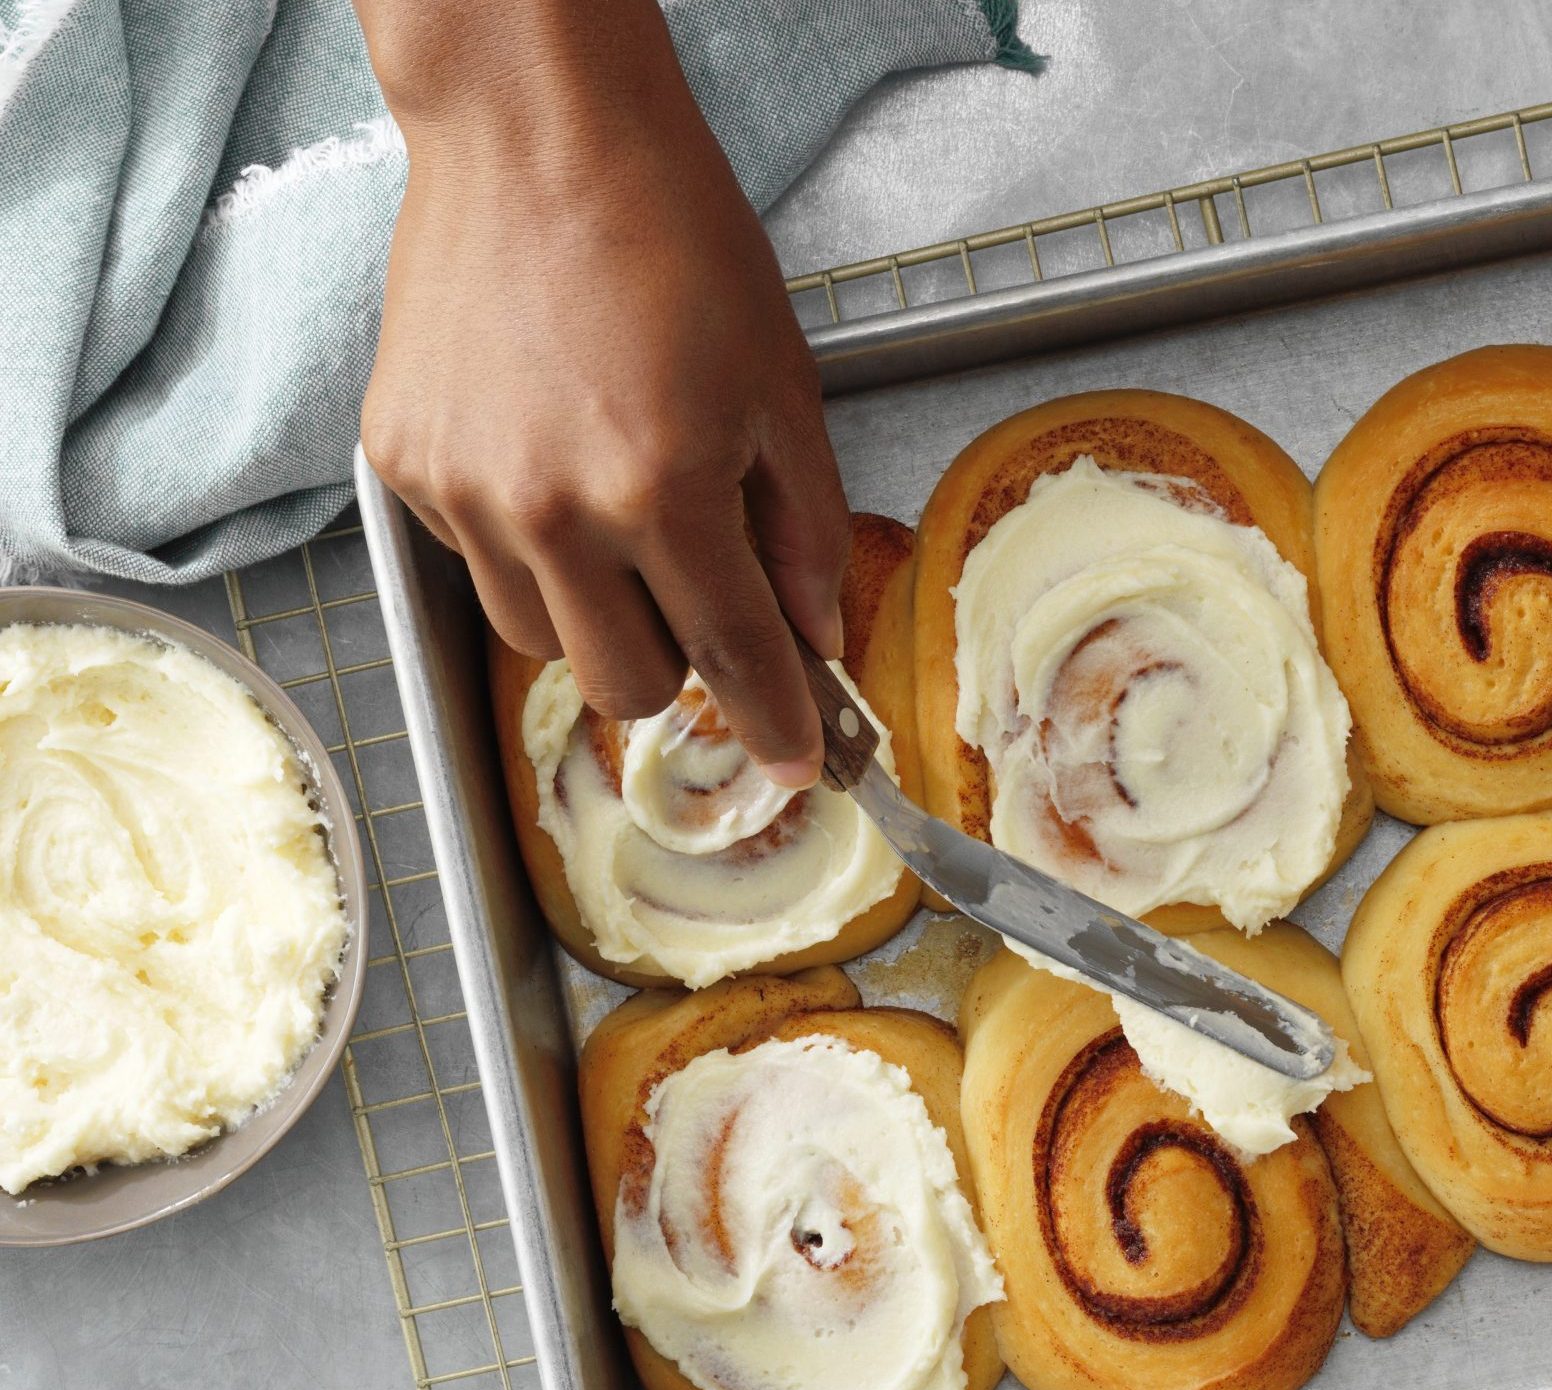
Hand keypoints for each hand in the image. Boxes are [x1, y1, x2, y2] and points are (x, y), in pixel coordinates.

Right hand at [356, 0, 845, 782]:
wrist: (538, 139)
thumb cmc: (674, 240)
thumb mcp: (782, 385)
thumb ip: (805, 527)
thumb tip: (817, 634)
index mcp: (662, 489)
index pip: (733, 655)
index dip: (775, 719)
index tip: (794, 758)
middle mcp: (550, 508)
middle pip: (627, 685)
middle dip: (682, 669)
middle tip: (703, 601)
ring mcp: (466, 491)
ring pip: (543, 642)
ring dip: (599, 616)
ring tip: (621, 519)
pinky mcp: (403, 465)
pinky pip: (475, 566)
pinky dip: (526, 549)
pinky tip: (551, 464)